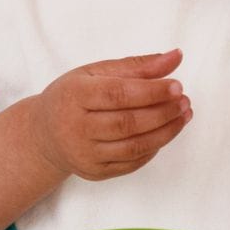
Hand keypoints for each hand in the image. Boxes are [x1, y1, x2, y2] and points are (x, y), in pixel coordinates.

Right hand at [31, 49, 190, 179]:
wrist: (44, 134)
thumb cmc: (73, 95)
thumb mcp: (96, 72)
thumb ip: (137, 65)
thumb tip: (175, 57)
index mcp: (75, 95)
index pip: (118, 94)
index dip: (151, 90)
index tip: (177, 85)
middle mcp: (76, 127)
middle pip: (127, 123)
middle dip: (163, 112)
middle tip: (185, 101)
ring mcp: (85, 154)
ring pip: (133, 146)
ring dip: (165, 132)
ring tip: (183, 115)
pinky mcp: (94, 173)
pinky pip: (131, 163)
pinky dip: (153, 148)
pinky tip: (165, 132)